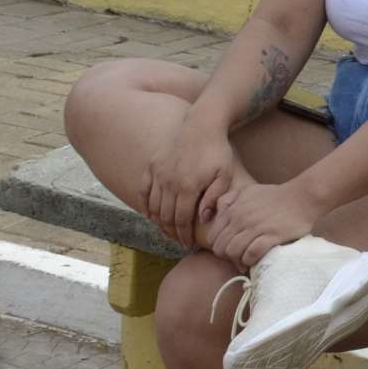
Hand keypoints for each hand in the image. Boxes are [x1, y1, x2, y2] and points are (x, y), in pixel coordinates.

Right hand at [143, 122, 241, 248]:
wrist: (202, 124)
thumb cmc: (217, 150)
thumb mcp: (223, 175)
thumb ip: (214, 198)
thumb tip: (203, 219)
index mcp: (187, 187)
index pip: (181, 220)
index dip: (183, 235)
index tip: (187, 244)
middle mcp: (169, 182)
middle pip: (166, 216)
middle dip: (171, 232)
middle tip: (177, 241)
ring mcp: (158, 173)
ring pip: (153, 206)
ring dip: (158, 222)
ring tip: (166, 232)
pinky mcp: (153, 165)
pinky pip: (144, 189)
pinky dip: (144, 205)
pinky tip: (147, 216)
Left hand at [205, 182, 326, 269]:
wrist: (303, 197)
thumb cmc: (275, 196)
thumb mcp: (247, 191)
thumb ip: (227, 200)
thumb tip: (215, 218)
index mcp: (233, 210)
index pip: (212, 237)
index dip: (219, 247)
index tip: (231, 249)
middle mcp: (241, 219)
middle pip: (220, 248)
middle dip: (227, 257)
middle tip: (239, 257)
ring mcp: (256, 227)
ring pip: (233, 252)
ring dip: (238, 260)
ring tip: (247, 260)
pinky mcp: (271, 235)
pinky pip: (251, 254)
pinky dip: (250, 260)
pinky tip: (255, 259)